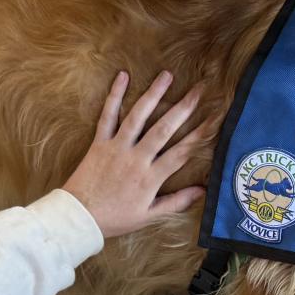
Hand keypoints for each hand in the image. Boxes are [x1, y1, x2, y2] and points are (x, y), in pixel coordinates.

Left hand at [63, 70, 215, 237]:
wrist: (79, 217)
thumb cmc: (115, 218)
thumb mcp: (148, 216)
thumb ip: (176, 202)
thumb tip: (203, 191)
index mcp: (150, 178)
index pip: (182, 152)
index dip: (200, 134)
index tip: (214, 118)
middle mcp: (136, 158)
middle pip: (164, 129)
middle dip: (183, 107)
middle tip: (198, 89)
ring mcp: (117, 147)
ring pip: (138, 116)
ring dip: (153, 94)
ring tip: (167, 75)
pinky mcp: (99, 142)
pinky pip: (107, 115)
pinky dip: (114, 95)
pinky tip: (123, 76)